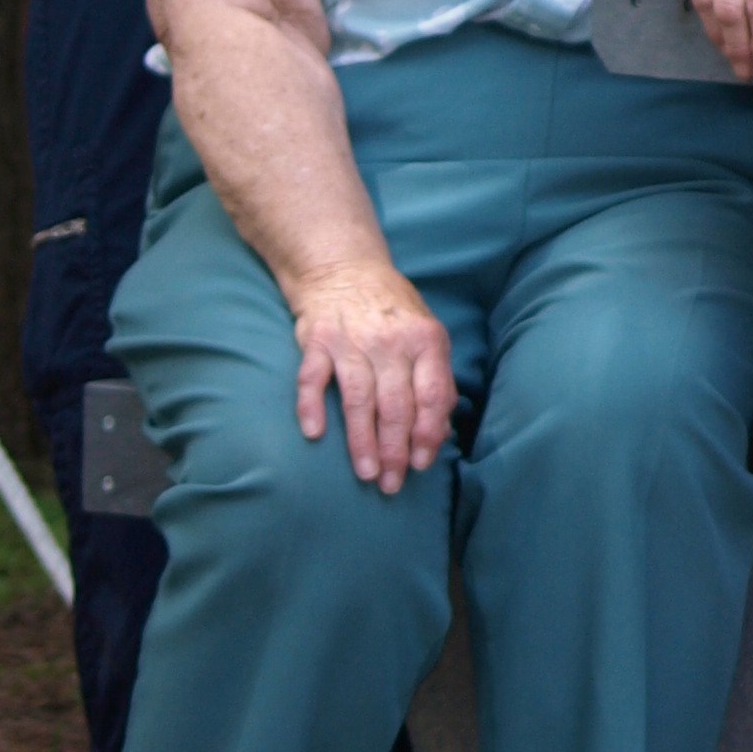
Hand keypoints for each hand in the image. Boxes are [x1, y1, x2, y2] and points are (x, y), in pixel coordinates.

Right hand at [286, 257, 452, 493]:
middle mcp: (391, 341)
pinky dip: (311, 407)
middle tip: (392, 483)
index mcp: (426, 339)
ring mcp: (351, 341)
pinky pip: (311, 379)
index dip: (427, 433)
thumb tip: (441, 429)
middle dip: (395, 449)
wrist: (345, 268)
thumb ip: (436, 378)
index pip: (430, 394)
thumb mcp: (427, 334)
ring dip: (362, 441)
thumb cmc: (393, 311)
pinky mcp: (317, 342)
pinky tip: (314, 434)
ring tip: (366, 473)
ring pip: (358, 399)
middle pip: (395, 404)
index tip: (422, 463)